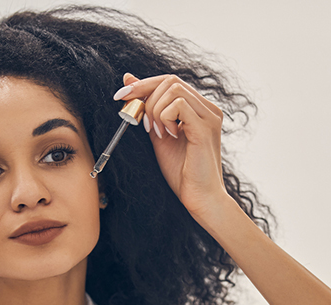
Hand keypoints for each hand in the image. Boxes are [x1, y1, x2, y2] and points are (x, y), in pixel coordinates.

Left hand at [113, 73, 228, 219]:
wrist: (199, 198)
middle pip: (170, 80)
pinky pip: (178, 105)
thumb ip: (147, 109)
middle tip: (140, 122)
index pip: (170, 81)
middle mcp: (209, 109)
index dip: (143, 84)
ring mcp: (209, 116)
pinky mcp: (206, 127)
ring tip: (159, 133)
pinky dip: (164, 118)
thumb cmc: (182, 172)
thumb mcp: (158, 134)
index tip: (121, 97)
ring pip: (173, 89)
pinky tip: (169, 136)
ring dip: (155, 109)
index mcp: (200, 109)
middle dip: (145, 96)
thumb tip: (128, 80)